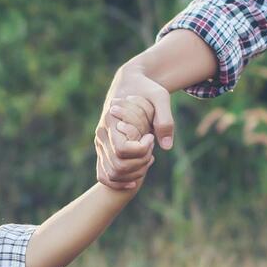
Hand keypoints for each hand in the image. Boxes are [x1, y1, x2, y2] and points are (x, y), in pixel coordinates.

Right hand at [95, 64, 173, 191]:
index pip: (122, 150)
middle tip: (151, 146)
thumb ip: (165, 119)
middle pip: (119, 166)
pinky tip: (136, 180)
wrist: (129, 83)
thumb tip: (166, 146)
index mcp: (111, 121)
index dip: (141, 150)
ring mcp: (100, 146)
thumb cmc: (146, 89)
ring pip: (113, 174)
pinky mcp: (103, 152)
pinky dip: (119, 182)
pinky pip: (105, 176)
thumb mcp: (160, 96)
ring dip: (135, 173)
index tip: (150, 137)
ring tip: (148, 157)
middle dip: (141, 162)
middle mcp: (102, 136)